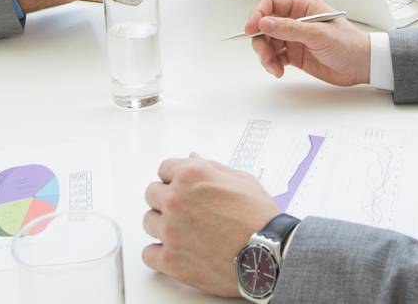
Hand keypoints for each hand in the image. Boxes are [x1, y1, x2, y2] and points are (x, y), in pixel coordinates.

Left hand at [142, 154, 278, 296]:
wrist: (269, 254)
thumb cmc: (261, 218)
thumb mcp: (242, 180)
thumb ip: (212, 168)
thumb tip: (194, 159)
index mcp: (191, 175)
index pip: (164, 169)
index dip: (175, 178)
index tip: (181, 187)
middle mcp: (176, 200)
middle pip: (152, 194)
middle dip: (166, 199)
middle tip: (185, 210)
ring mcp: (171, 230)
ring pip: (148, 221)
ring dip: (162, 224)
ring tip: (182, 231)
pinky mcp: (171, 259)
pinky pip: (148, 254)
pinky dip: (158, 254)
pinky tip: (173, 251)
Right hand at [245, 0, 371, 85]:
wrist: (361, 65)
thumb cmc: (347, 44)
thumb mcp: (317, 34)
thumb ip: (289, 29)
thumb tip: (264, 23)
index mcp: (302, 6)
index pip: (272, 4)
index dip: (258, 14)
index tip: (251, 29)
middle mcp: (296, 20)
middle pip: (266, 25)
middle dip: (261, 40)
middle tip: (264, 55)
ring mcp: (294, 38)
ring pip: (268, 43)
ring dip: (266, 55)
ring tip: (273, 67)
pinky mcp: (295, 54)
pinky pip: (275, 57)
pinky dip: (272, 64)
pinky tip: (278, 71)